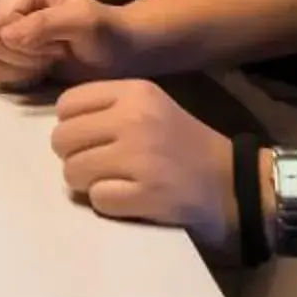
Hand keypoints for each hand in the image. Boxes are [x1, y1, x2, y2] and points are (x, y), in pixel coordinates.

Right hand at [0, 0, 133, 88]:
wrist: (118, 55)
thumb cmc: (106, 33)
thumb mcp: (82, 22)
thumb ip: (45, 24)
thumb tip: (6, 37)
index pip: (2, 21)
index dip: (28, 41)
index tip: (61, 42)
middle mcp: (11, 3)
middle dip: (27, 55)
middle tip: (58, 52)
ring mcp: (8, 28)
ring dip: (24, 67)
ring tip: (52, 60)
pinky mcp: (9, 52)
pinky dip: (18, 77)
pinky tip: (42, 71)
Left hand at [51, 81, 244, 255]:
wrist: (235, 184)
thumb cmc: (184, 146)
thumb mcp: (150, 108)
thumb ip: (107, 109)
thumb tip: (60, 127)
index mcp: (134, 91)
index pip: (67, 104)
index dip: (72, 126)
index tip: (92, 140)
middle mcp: (134, 118)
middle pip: (62, 140)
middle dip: (75, 157)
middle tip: (102, 166)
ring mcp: (141, 156)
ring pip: (73, 172)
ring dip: (89, 184)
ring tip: (118, 183)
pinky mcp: (148, 193)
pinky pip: (98, 200)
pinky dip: (110, 205)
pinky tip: (132, 199)